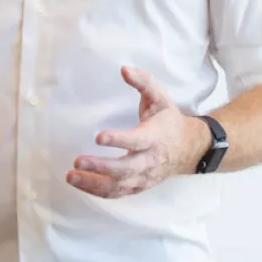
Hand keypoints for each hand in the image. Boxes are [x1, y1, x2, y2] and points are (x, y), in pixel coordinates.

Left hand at [66, 66, 210, 198]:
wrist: (189, 148)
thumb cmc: (169, 119)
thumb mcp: (160, 97)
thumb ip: (143, 81)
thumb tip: (124, 69)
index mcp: (155, 137)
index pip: (136, 141)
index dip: (119, 140)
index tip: (99, 137)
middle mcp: (149, 160)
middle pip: (125, 169)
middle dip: (101, 167)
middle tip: (78, 160)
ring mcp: (144, 176)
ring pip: (119, 185)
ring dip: (94, 183)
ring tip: (71, 176)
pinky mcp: (139, 185)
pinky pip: (118, 193)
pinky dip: (99, 191)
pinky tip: (81, 183)